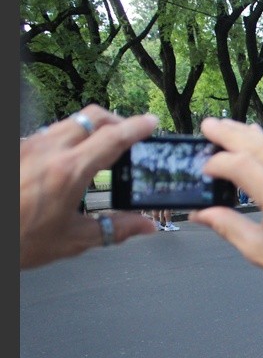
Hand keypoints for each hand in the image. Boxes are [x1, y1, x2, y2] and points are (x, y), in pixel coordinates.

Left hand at [20, 105, 158, 268]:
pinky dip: (68, 139)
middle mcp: (48, 150)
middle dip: (117, 121)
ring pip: (70, 122)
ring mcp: (28, 145)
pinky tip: (68, 160)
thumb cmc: (16, 240)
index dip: (137, 127)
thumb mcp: (71, 241)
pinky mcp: (16, 148)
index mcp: (68, 172)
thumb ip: (114, 230)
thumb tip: (144, 227)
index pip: (113, 138)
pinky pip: (48, 133)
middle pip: (93, 117)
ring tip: (100, 149)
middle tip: (130, 134)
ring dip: (91, 129)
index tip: (151, 123)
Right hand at [190, 118, 262, 294]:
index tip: (202, 167)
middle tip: (208, 125)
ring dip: (249, 135)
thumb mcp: (260, 251)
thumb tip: (201, 213)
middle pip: (258, 146)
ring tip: (225, 127)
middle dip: (230, 134)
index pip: (242, 166)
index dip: (218, 163)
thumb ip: (228, 226)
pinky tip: (256, 140)